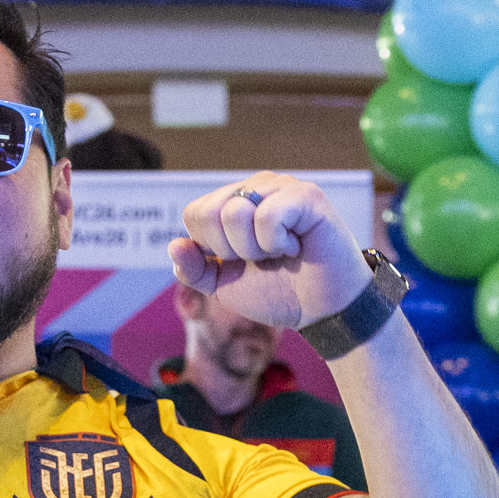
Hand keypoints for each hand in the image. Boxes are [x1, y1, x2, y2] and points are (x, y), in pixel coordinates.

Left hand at [171, 174, 373, 334]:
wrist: (323, 310)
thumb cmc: (278, 291)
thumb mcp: (224, 285)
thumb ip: (195, 269)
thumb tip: (175, 246)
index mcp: (233, 202)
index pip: (195, 214)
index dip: (211, 249)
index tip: (241, 261)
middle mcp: (255, 187)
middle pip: (209, 212)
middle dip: (231, 250)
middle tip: (262, 257)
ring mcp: (281, 187)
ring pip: (234, 212)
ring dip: (256, 248)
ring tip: (280, 251)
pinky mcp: (306, 195)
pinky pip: (266, 217)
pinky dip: (277, 243)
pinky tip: (296, 245)